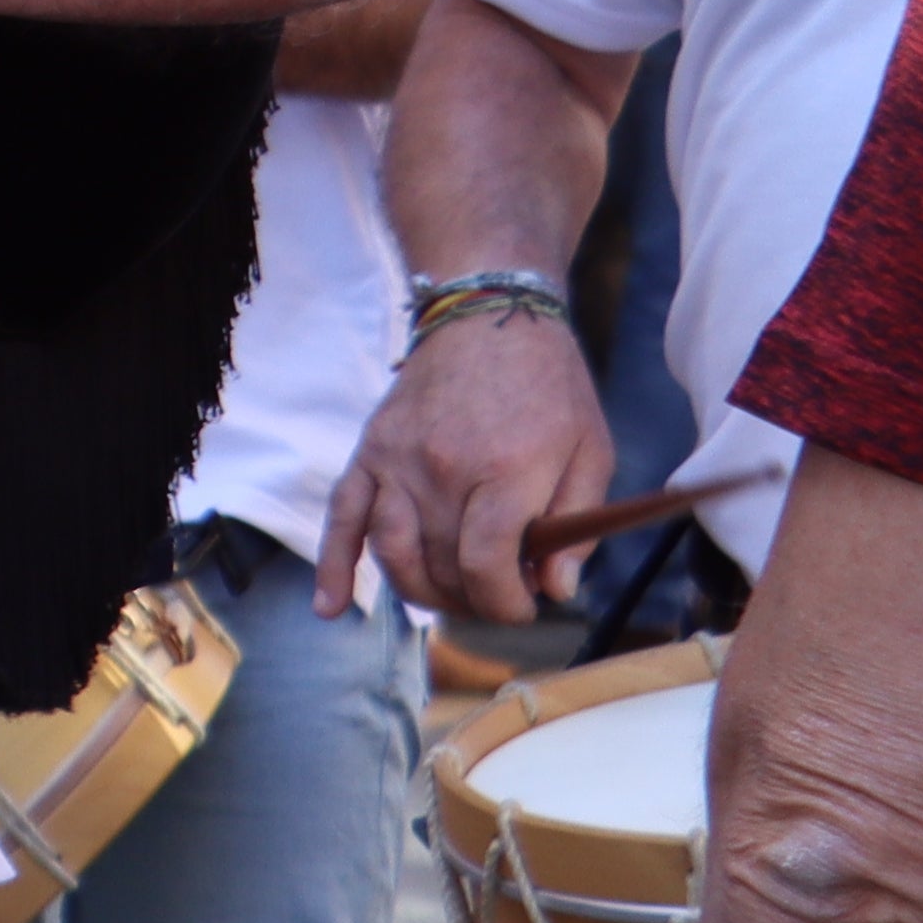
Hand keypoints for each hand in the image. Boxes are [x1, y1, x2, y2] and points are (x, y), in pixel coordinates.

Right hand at [320, 308, 612, 621]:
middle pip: (441, 567)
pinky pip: (342, 516)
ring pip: (393, 553)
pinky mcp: (370, 452)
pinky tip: (331, 606)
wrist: (489, 315)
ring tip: (449, 595)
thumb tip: (556, 590)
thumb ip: (576, 526)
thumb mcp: (591, 452)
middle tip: (498, 595)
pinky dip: (333, 565)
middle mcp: (442, 470)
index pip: (487, 566)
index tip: (527, 606)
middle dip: (474, 600)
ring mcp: (396, 460)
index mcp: (505, 470)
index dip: (508, 604)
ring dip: (421, 591)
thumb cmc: (550, 386)